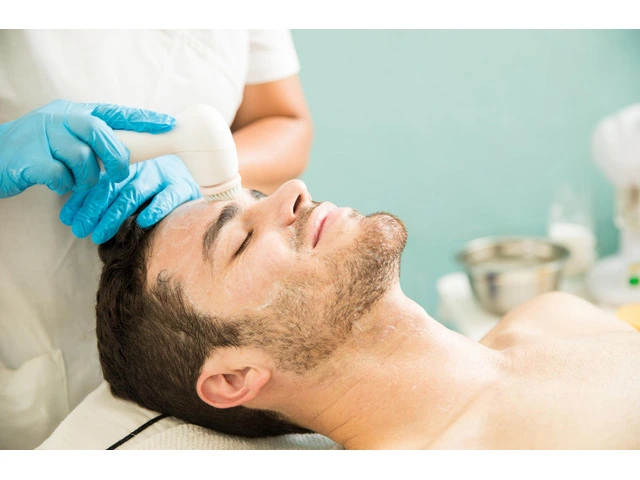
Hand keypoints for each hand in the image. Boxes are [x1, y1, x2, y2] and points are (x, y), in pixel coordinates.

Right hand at [0, 99, 174, 197]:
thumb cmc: (36, 150)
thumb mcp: (66, 137)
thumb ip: (93, 140)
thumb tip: (129, 153)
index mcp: (74, 112)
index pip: (115, 112)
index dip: (143, 119)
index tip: (169, 124)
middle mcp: (60, 118)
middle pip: (102, 134)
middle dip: (116, 158)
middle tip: (119, 174)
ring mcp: (43, 135)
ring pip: (83, 158)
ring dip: (86, 177)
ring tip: (76, 180)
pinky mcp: (30, 158)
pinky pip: (62, 175)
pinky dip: (64, 185)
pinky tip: (56, 183)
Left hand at [59, 155, 200, 243]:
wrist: (197, 169)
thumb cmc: (156, 186)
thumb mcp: (128, 187)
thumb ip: (104, 198)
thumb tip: (69, 218)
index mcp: (126, 164)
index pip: (99, 181)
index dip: (82, 200)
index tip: (68, 220)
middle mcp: (141, 168)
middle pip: (113, 188)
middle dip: (93, 210)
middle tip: (81, 230)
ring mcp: (162, 176)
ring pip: (134, 193)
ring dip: (114, 215)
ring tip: (100, 234)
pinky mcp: (182, 187)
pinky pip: (167, 197)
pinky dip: (155, 208)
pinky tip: (142, 221)